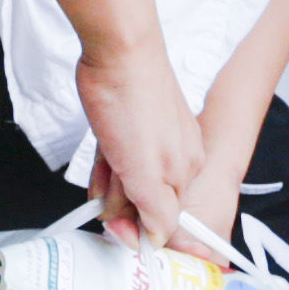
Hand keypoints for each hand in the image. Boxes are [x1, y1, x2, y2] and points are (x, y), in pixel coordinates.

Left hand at [77, 39, 231, 262]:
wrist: (118, 48)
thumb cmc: (130, 103)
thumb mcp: (144, 172)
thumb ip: (156, 211)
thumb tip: (155, 240)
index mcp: (187, 172)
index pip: (162, 222)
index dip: (133, 227)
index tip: (113, 227)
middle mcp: (177, 158)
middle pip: (142, 202)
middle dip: (118, 200)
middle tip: (106, 183)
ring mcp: (156, 139)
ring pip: (127, 180)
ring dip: (108, 181)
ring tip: (103, 161)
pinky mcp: (135, 124)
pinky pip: (118, 158)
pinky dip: (105, 162)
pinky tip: (101, 152)